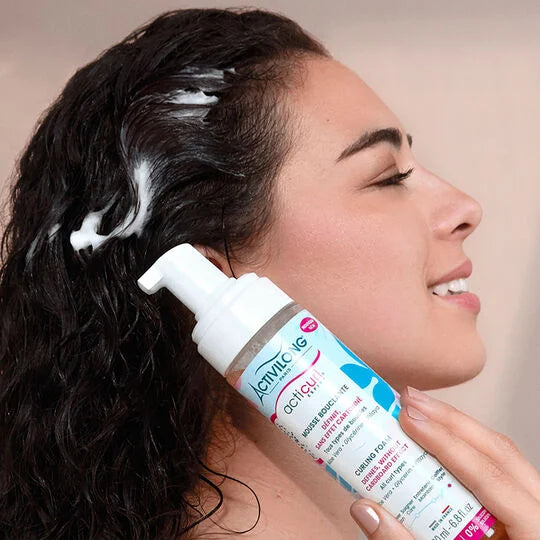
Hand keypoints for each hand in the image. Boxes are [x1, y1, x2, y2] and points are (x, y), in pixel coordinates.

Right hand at [349, 386, 539, 538]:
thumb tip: (364, 508)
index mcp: (538, 534)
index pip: (493, 477)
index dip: (447, 443)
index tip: (409, 417)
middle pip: (499, 452)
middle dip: (450, 420)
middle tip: (407, 400)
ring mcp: (535, 506)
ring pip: (501, 452)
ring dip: (456, 425)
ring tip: (417, 408)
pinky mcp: (520, 506)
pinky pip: (496, 464)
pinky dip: (463, 444)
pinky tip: (437, 435)